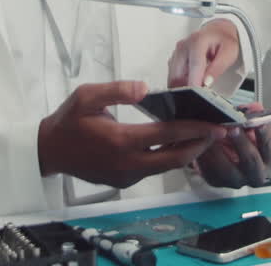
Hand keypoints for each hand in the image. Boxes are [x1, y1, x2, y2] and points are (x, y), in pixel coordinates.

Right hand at [38, 81, 226, 187]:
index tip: (214, 124)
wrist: (49, 151)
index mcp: (121, 141)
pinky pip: (154, 170)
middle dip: (200, 145)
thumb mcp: (86, 96)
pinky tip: (178, 143)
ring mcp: (127, 176)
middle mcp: (127, 164)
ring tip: (205, 136)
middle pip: (175, 158)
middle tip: (220, 133)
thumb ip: (117, 90)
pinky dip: (169, 157)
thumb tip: (145, 88)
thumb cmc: (68, 121)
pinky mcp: (124, 182)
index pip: (166, 135)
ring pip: (166, 167)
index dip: (193, 129)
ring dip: (187, 152)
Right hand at [168, 18, 240, 87]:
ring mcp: (176, 52)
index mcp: (197, 41)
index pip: (194, 65)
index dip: (195, 82)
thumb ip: (218, 67)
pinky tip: (193, 80)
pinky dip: (182, 82)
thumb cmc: (223, 41)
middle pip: (177, 74)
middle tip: (200, 94)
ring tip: (199, 85)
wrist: (217, 32)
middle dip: (187, 88)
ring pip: (173, 77)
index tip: (198, 94)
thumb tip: (206, 82)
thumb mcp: (229, 52)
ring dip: (185, 85)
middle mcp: (183, 46)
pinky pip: (173, 76)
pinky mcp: (174, 59)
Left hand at [193, 103, 270, 187]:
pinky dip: (204, 156)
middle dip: (242, 143)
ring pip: (227, 169)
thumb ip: (254, 117)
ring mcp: (236, 180)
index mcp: (269, 158)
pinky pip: (209, 170)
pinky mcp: (217, 181)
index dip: (264, 134)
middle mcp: (256, 174)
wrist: (232, 158)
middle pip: (251, 161)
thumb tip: (255, 108)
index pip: (270, 147)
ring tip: (212, 134)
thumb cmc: (246, 140)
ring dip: (218, 150)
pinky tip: (201, 142)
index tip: (259, 122)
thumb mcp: (253, 127)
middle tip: (233, 128)